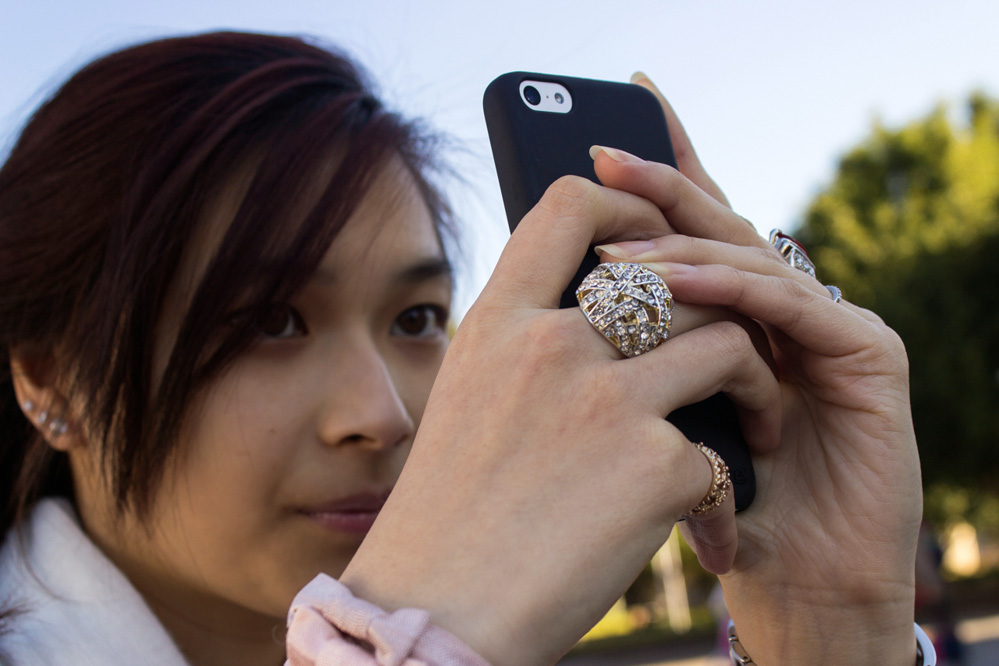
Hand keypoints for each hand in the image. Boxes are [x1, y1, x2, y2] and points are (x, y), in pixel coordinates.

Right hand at [341, 173, 780, 664]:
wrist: (437, 616)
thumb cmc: (451, 516)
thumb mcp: (470, 401)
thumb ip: (524, 345)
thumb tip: (594, 309)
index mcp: (497, 324)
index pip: (571, 206)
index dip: (630, 205)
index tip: (663, 238)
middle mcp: (550, 346)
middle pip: (675, 277)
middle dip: (722, 307)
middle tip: (737, 352)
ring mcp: (604, 402)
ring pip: (727, 343)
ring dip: (757, 385)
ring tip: (756, 426)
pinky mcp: (652, 468)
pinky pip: (724, 454)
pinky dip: (727, 496)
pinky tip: (709, 531)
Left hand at [592, 76, 921, 664]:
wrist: (794, 586)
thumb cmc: (710, 508)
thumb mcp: (645, 421)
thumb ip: (619, 360)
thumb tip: (536, 306)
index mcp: (734, 317)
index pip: (690, 230)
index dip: (654, 182)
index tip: (596, 143)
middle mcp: (782, 309)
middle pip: (719, 225)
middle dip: (660, 187)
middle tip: (603, 154)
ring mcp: (828, 324)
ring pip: (749, 258)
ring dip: (680, 249)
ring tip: (617, 252)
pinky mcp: (868, 353)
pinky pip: (793, 305)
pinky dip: (735, 291)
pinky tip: (680, 286)